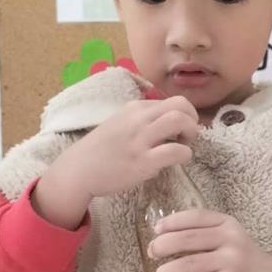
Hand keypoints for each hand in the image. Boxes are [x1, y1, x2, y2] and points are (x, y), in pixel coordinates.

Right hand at [33, 96, 198, 228]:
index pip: (172, 101)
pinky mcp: (143, 161)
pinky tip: (178, 161)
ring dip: (191, 133)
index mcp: (135, 108)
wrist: (78, 170)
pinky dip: (185, 155)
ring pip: (180, 120)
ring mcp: (141, 139)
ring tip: (185, 146)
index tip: (180, 130)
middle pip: (181, 104)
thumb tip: (167, 125)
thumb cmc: (100, 150)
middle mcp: (139, 119)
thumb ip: (142, 121)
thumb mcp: (120, 124)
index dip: (184, 115)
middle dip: (193, 119)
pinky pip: (176, 151)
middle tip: (187, 136)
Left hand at [148, 210, 271, 271]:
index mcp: (227, 223)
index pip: (194, 217)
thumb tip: (162, 240)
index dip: (171, 222)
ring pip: (186, 264)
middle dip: (161, 246)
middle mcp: (229, 239)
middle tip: (151, 254)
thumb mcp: (229, 238)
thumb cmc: (244, 261)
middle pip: (185, 239)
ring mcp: (229, 261)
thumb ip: (204, 235)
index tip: (156, 230)